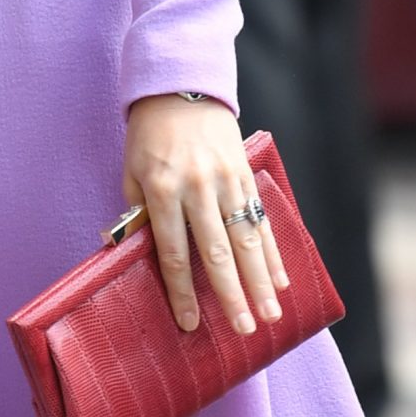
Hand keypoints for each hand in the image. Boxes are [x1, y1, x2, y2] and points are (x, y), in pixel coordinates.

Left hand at [123, 94, 289, 334]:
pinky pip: (262, 218)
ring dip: (261, 281)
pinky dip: (273, 250)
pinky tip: (282, 278)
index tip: (190, 323)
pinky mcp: (246, 175)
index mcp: (163, 191)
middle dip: (231, 296)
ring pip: (247, 240)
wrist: (182, 87)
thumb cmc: (149, 135)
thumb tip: (143, 255)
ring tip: (271, 314)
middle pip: (217, 253)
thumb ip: (140, 214)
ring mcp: (227, 181)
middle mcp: (198, 189)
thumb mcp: (133, 172)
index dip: (182, 292)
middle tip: (244, 329)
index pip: (173, 253)